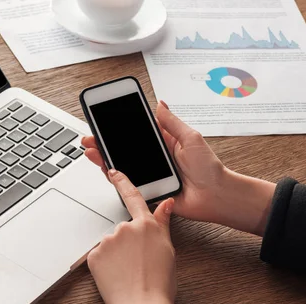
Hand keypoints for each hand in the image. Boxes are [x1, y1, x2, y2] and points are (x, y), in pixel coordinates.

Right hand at [82, 101, 276, 235]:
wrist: (216, 196)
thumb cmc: (210, 169)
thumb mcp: (191, 138)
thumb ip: (172, 123)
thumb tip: (160, 104)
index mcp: (163, 143)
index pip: (135, 133)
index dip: (118, 128)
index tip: (103, 121)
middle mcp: (154, 159)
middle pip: (123, 150)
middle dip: (104, 143)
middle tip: (89, 138)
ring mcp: (150, 176)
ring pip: (121, 167)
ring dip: (104, 159)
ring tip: (91, 151)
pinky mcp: (148, 191)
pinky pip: (127, 185)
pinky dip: (114, 177)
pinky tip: (105, 168)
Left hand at [87, 169, 176, 303]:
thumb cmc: (160, 284)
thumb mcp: (168, 250)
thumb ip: (162, 224)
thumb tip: (166, 203)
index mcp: (147, 225)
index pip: (133, 197)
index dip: (122, 182)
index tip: (112, 171)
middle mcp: (125, 228)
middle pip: (123, 230)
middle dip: (127, 243)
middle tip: (138, 264)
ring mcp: (108, 241)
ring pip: (110, 244)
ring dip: (116, 255)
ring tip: (128, 274)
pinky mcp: (94, 256)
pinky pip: (99, 257)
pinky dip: (105, 265)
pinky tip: (116, 277)